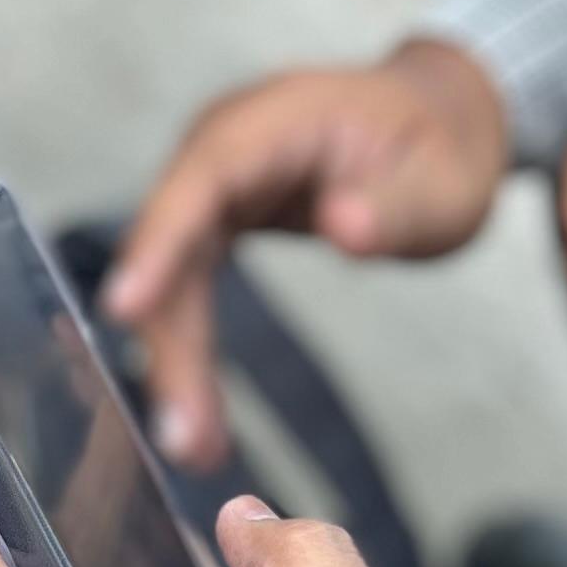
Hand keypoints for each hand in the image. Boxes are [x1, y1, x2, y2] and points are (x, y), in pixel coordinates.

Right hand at [102, 40, 511, 471]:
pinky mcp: (220, 213)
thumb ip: (392, 208)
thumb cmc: (439, 147)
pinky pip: (188, 281)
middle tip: (184, 435)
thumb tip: (342, 228)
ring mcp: (217, 181)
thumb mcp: (439, 185)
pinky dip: (191, 344)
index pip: (202, 179)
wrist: (441, 119)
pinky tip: (200, 412)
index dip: (159, 241)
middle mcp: (225, 145)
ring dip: (176, 358)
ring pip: (172, 274)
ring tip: (195, 446)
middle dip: (170, 339)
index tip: (126, 308)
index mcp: (273, 122)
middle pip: (172, 242)